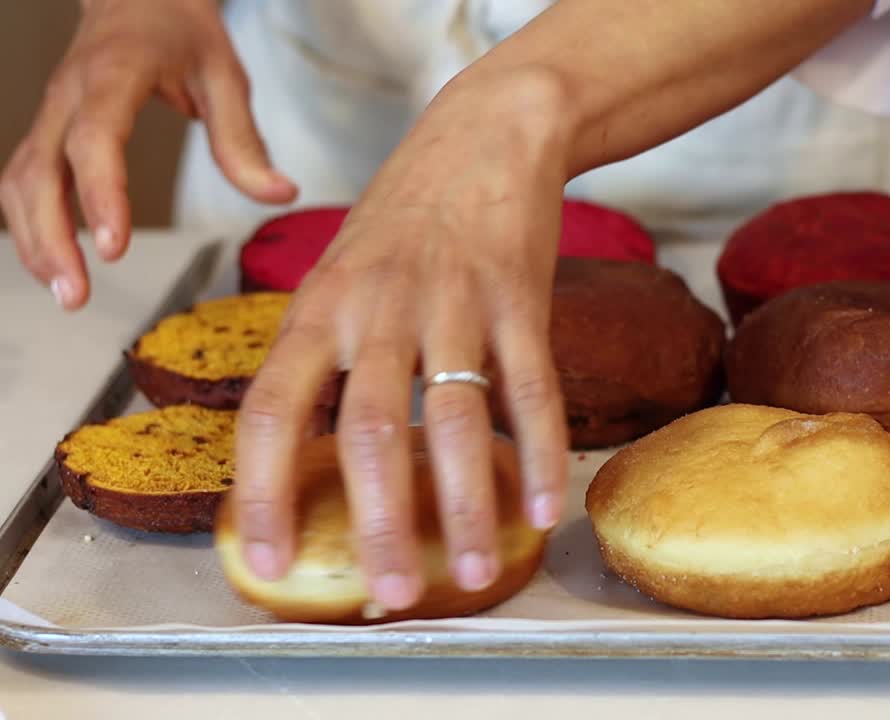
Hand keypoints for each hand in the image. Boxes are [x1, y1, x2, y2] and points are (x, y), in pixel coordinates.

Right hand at [1, 0, 295, 309]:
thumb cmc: (179, 30)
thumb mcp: (225, 75)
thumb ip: (245, 140)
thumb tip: (278, 193)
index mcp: (114, 74)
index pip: (96, 139)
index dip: (100, 195)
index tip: (112, 247)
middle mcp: (70, 95)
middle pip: (40, 171)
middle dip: (52, 238)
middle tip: (78, 295)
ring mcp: (51, 112)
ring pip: (20, 181)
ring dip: (34, 240)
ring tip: (66, 293)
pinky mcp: (46, 129)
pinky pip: (22, 180)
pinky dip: (29, 225)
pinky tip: (51, 264)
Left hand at [233, 69, 570, 610]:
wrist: (486, 134)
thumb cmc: (406, 216)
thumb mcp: (340, 274)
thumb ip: (327, 356)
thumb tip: (313, 455)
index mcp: (319, 308)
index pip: (270, 411)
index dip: (263, 492)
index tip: (267, 561)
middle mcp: (378, 309)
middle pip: (369, 431)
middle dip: (378, 523)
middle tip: (386, 593)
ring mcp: (454, 303)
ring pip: (456, 421)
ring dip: (465, 507)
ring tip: (471, 573)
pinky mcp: (521, 299)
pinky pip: (534, 389)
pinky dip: (540, 453)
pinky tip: (546, 508)